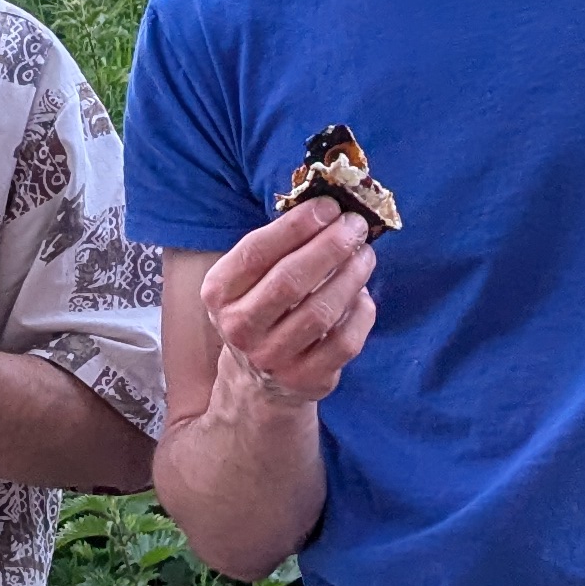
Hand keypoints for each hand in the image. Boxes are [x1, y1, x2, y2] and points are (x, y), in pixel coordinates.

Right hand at [201, 197, 377, 408]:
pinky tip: (363, 295)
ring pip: (321, 312)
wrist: (258, 377)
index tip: (329, 207)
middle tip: (356, 226)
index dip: (296, 226)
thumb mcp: (251, 277)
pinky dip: (360, 313)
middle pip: (290, 281)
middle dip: (330, 247)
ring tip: (365, 255)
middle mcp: (239, 327)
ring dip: (351, 276)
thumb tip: (330, 210)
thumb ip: (280, 245)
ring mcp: (272, 357)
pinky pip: (344, 342)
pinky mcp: (305, 379)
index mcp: (219, 292)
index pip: (256, 252)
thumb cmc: (263, 307)